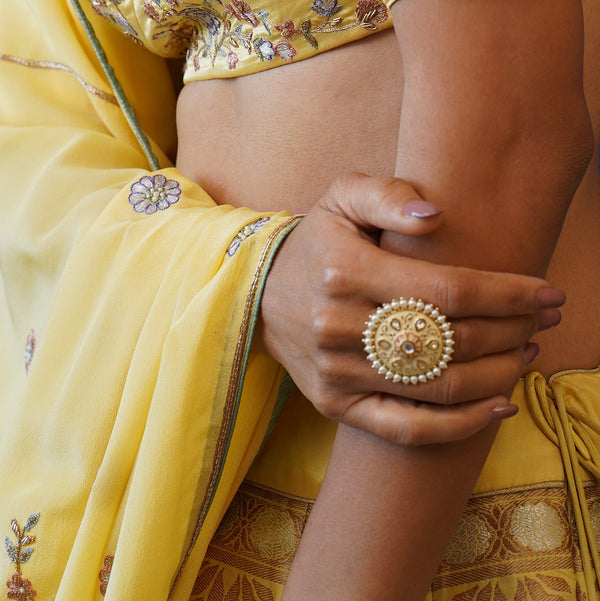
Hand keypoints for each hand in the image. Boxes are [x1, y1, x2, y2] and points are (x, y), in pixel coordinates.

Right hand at [259, 173, 564, 444]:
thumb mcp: (341, 198)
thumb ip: (387, 195)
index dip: (507, 295)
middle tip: (546, 318)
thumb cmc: (317, 245)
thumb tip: (437, 216)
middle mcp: (338, 327)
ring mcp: (337, 373)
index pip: (446, 291)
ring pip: (439, 386)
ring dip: (500, 373)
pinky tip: (501, 407)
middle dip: (513, 330)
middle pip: (451, 340)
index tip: (549, 293)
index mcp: (345, 271)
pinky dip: (461, 426)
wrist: (265, 295)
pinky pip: (407, 428)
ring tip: (528, 351)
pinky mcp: (336, 404)